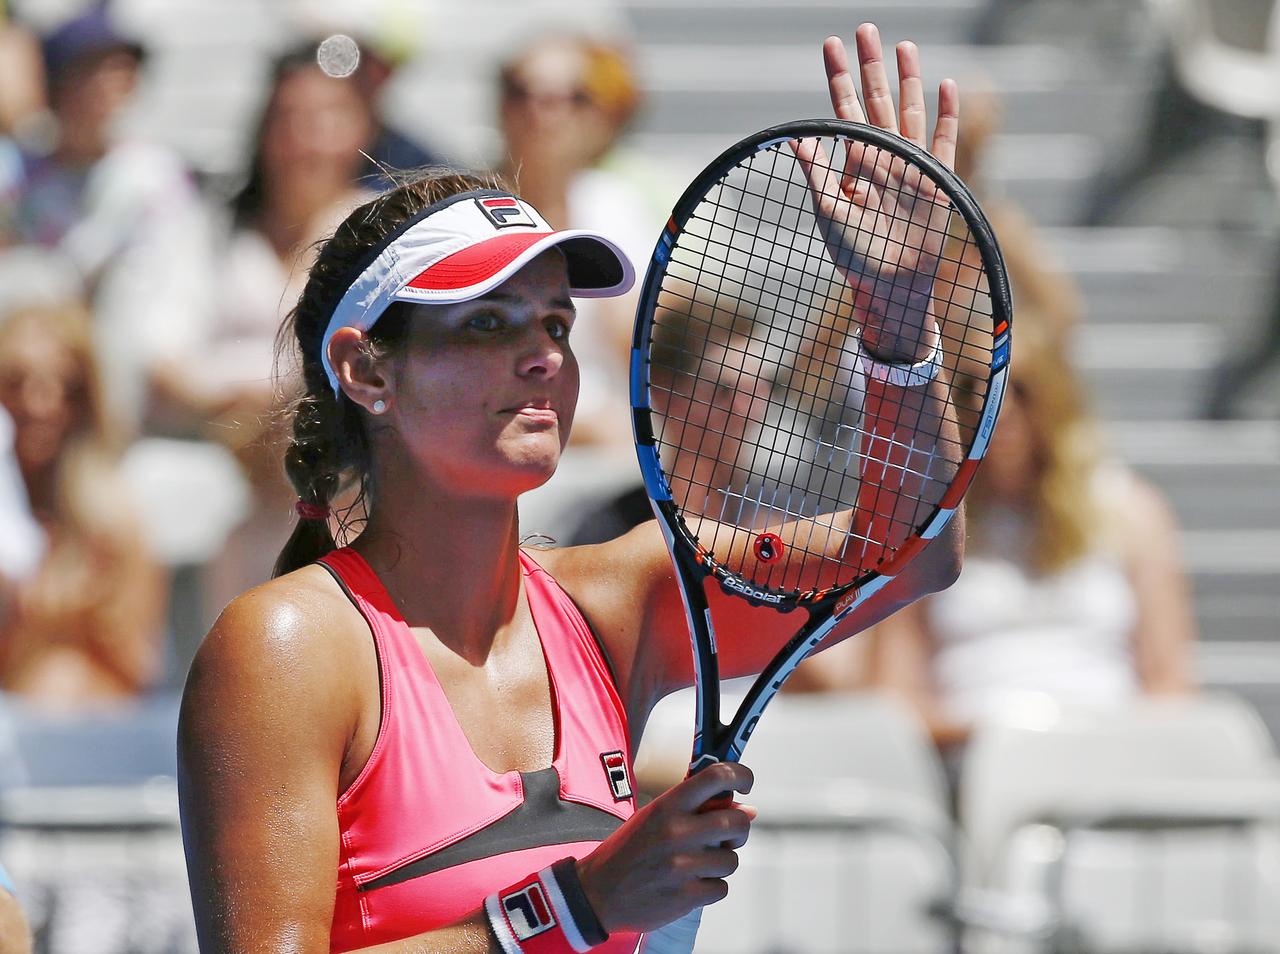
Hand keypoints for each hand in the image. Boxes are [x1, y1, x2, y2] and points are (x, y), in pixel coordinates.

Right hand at [575, 762, 755, 933]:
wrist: (597, 892)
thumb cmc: (630, 851)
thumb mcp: (654, 817)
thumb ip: (697, 810)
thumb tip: (748, 810)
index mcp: (668, 805)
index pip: (716, 777)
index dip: (741, 775)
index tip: (745, 784)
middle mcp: (677, 831)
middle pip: (736, 822)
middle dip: (739, 829)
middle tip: (727, 835)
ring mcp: (681, 865)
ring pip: (731, 859)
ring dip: (721, 862)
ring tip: (699, 863)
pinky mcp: (685, 896)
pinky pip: (721, 887)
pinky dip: (711, 887)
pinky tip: (692, 883)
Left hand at [794, 25, 959, 359]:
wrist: (892, 287)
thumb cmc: (855, 258)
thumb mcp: (829, 214)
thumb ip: (817, 174)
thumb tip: (795, 138)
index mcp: (854, 164)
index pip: (845, 110)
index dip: (838, 78)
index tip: (831, 45)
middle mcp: (882, 158)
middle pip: (878, 100)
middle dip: (870, 66)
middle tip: (865, 28)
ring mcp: (911, 166)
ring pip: (910, 111)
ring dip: (907, 79)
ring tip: (902, 46)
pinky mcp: (938, 179)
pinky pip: (944, 139)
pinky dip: (947, 113)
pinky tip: (947, 84)